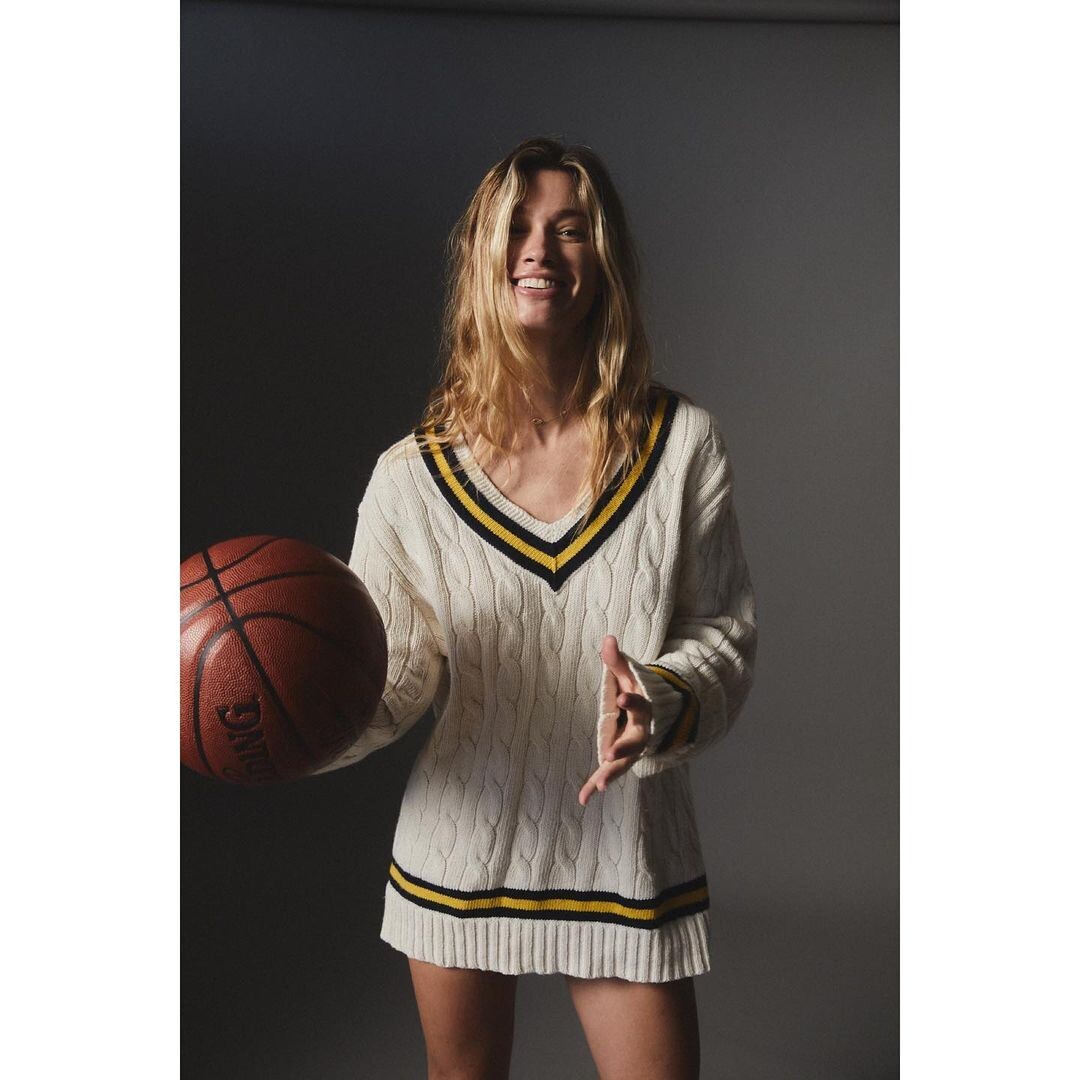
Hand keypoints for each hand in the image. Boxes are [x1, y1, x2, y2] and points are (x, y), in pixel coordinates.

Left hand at [578, 634, 653, 806]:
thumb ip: (617, 661)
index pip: (639, 705)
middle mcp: (641, 733)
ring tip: (600, 785)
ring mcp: (632, 750)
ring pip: (624, 764)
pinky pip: (609, 774)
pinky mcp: (621, 759)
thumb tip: (608, 638)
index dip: (631, 702)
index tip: (622, 697)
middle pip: (634, 743)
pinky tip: (583, 799)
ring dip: (612, 773)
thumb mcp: (628, 675)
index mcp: (644, 710)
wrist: (656, 715)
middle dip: (622, 749)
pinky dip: (595, 786)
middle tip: (609, 754)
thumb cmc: (636, 691)